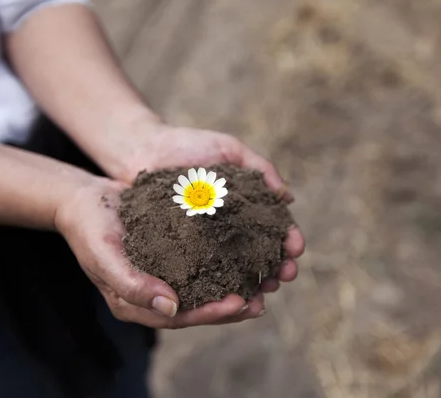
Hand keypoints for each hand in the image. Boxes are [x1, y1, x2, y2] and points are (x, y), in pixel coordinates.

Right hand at [54, 177, 266, 327]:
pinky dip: (224, 262)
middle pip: (197, 308)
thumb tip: (172, 308)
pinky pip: (201, 263)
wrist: (83, 199)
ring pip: (203, 288)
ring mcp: (162, 275)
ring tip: (262, 281)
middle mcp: (152, 294)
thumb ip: (132, 284)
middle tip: (262, 298)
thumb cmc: (89, 227)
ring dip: (233, 286)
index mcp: (134, 303)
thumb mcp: (104, 255)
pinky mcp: (170, 255)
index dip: (211, 313)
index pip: (179, 318)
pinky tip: (245, 254)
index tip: (241, 303)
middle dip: (231, 306)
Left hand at [124, 122, 304, 294]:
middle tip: (285, 276)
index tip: (296, 248)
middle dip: (277, 268)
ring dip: (254, 283)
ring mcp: (205, 241)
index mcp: (244, 206)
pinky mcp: (181, 251)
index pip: (273, 229)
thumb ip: (260, 168)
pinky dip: (219, 285)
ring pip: (235, 269)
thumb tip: (288, 198)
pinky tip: (230, 293)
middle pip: (260, 254)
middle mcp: (228, 228)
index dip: (288, 240)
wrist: (144, 149)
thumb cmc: (188, 146)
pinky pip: (203, 271)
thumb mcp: (229, 149)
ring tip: (264, 292)